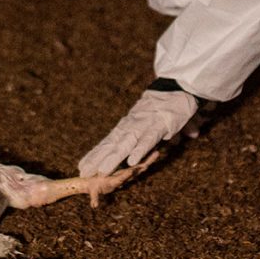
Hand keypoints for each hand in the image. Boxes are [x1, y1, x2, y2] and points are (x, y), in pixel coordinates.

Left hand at [78, 88, 198, 176]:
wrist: (177, 86)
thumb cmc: (162, 106)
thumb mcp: (147, 123)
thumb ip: (143, 139)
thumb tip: (140, 155)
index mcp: (128, 125)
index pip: (108, 141)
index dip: (95, 154)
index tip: (82, 166)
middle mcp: (132, 124)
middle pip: (112, 144)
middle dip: (98, 159)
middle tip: (84, 173)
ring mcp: (145, 124)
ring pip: (127, 142)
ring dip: (114, 157)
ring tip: (102, 171)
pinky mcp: (160, 124)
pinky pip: (149, 138)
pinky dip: (140, 149)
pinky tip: (132, 162)